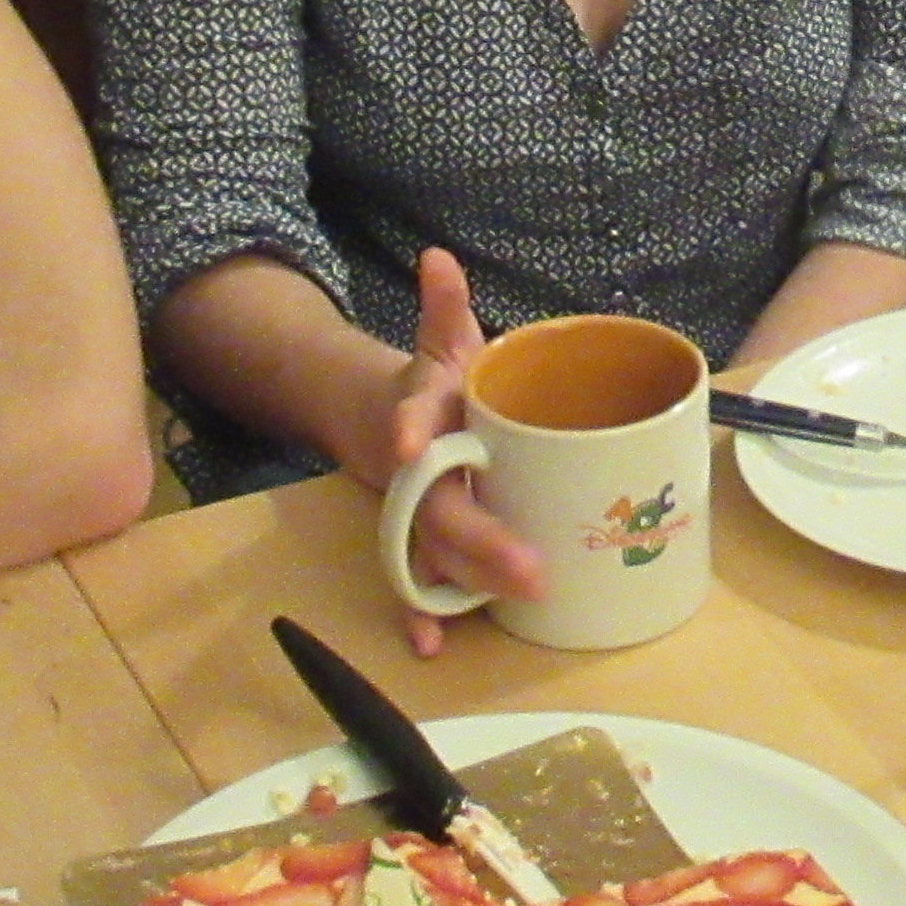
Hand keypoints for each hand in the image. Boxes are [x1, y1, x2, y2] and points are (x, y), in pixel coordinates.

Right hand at [375, 246, 540, 657]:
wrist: (378, 424)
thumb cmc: (435, 387)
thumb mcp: (441, 343)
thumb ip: (443, 308)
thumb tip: (438, 258)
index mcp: (421, 414)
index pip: (412, 415)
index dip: (407, 426)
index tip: (405, 440)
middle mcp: (414, 470)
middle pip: (438, 505)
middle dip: (476, 537)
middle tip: (527, 566)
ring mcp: (414, 512)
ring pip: (431, 551)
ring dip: (460, 583)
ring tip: (503, 604)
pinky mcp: (422, 543)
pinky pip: (419, 580)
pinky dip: (421, 613)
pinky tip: (432, 646)